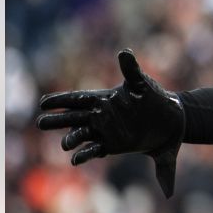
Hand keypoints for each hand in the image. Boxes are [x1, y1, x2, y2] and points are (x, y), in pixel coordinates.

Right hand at [37, 49, 184, 196]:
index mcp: (104, 98)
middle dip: (58, 120)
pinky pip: (94, 150)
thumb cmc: (156, 99)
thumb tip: (124, 52)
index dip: (60, 100)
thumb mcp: (142, 84)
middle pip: (73, 117)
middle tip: (40, 122)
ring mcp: (105, 131)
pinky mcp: (113, 145)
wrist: (172, 122)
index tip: (43, 103)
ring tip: (65, 144)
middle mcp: (101, 115)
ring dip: (72, 139)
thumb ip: (131, 70)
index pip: (78, 99)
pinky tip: (75, 160)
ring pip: (82, 134)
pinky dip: (85, 154)